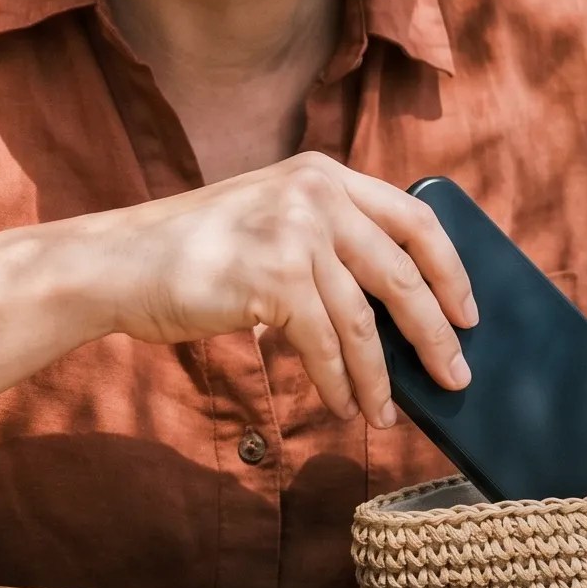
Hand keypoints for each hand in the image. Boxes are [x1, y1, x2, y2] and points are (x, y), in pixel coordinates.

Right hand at [104, 154, 474, 427]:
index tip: (469, 312)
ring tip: (386, 414)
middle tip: (455, 375)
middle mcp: (315, 192)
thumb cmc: (193, 253)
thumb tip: (396, 310)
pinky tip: (344, 405)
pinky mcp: (272, 276)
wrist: (118, 263)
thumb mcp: (269, 219)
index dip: (451, 269)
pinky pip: (325, 345)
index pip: (415, 217)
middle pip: (403, 271)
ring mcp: (294, 232)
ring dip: (381, 376)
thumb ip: (326, 239)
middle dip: (435, 333)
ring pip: (364, 320)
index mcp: (322, 173)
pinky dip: (340, 383)